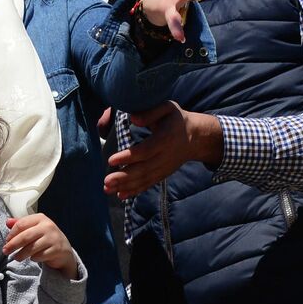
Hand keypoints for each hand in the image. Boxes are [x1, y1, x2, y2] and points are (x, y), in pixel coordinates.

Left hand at [3, 213, 77, 279]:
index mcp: (40, 218)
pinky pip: (40, 256)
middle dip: (13, 245)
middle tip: (5, 251)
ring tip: (16, 257)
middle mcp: (47, 226)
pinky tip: (33, 258)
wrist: (63, 249)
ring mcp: (53, 238)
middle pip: (25, 236)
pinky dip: (34, 258)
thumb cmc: (45, 237)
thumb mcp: (34, 228)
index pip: (21, 224)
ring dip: (21, 254)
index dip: (12, 234)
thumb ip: (21, 224)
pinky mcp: (57, 249)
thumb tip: (7, 222)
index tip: (6, 241)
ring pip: (32, 247)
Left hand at [103, 101, 222, 198]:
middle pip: (144, 169)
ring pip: (144, 179)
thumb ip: (151, 112)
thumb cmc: (176, 119)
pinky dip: (134, 191)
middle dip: (124, 177)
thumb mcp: (168, 108)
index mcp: (165, 139)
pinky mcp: (162, 174)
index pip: (145, 151)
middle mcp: (165, 156)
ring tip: (108, 189)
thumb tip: (133, 119)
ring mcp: (164, 167)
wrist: (195, 137)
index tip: (111, 160)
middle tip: (106, 182)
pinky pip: (148, 183)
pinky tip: (120, 195)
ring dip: (126, 186)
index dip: (129, 157)